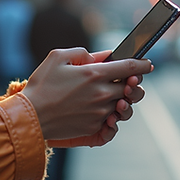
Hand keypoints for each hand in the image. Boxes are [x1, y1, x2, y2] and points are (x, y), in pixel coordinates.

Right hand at [21, 48, 151, 142]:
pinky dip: (110, 113)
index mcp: (95, 74)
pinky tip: (102, 109)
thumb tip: (103, 56)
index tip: (149, 64)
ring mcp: (99, 112)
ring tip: (113, 95)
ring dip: (122, 99)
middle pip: (131, 88)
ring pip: (123, 104)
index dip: (143, 64)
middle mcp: (102, 94)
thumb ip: (83, 53)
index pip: (130, 67)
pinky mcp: (94, 126)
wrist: (30, 117)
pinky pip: (111, 119)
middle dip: (133, 84)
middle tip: (129, 80)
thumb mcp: (58, 57)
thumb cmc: (42, 85)